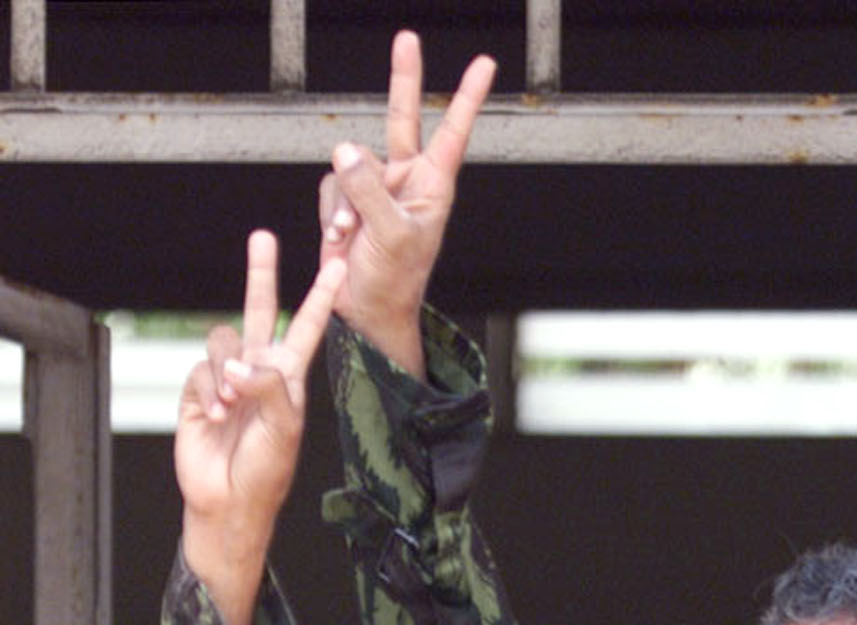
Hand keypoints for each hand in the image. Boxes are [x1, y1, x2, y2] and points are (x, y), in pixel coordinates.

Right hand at [175, 231, 346, 624]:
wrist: (229, 498)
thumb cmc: (266, 469)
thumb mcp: (282, 429)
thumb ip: (269, 388)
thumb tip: (241, 363)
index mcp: (290, 377)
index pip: (307, 328)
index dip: (320, 297)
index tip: (336, 265)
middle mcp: (261, 370)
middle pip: (259, 310)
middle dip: (261, 274)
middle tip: (263, 237)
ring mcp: (228, 378)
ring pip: (222, 342)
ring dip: (226, 370)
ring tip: (233, 404)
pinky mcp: (199, 389)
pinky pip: (199, 371)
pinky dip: (208, 390)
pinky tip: (217, 413)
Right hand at [318, 29, 495, 376]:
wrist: (366, 310)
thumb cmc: (395, 280)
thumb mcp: (391, 236)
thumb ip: (369, 191)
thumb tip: (344, 150)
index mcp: (433, 186)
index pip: (452, 132)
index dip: (465, 97)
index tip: (484, 64)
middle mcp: (406, 180)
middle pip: (401, 118)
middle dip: (403, 79)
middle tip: (408, 37)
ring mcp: (375, 188)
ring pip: (347, 166)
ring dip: (343, 202)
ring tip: (352, 236)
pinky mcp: (346, 200)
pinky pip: (328, 188)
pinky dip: (329, 213)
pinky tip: (341, 238)